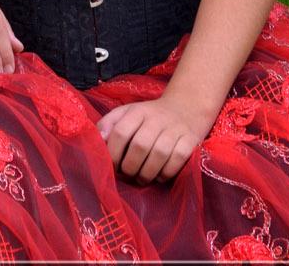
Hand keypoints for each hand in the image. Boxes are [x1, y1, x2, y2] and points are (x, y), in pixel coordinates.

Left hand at [97, 95, 214, 182]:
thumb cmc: (149, 117)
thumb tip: (98, 140)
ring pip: (159, 154)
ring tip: (141, 178)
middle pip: (140, 146)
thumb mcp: (127, 113)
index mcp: (137, 111)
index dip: (113, 153)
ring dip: (147, 173)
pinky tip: (159, 176)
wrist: (186, 108)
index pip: (120, 132)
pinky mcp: (190, 140)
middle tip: (127, 174)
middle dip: (130, 167)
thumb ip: (108, 124)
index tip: (112, 164)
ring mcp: (175, 129)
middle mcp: (157, 119)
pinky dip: (166, 173)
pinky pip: (177, 160)